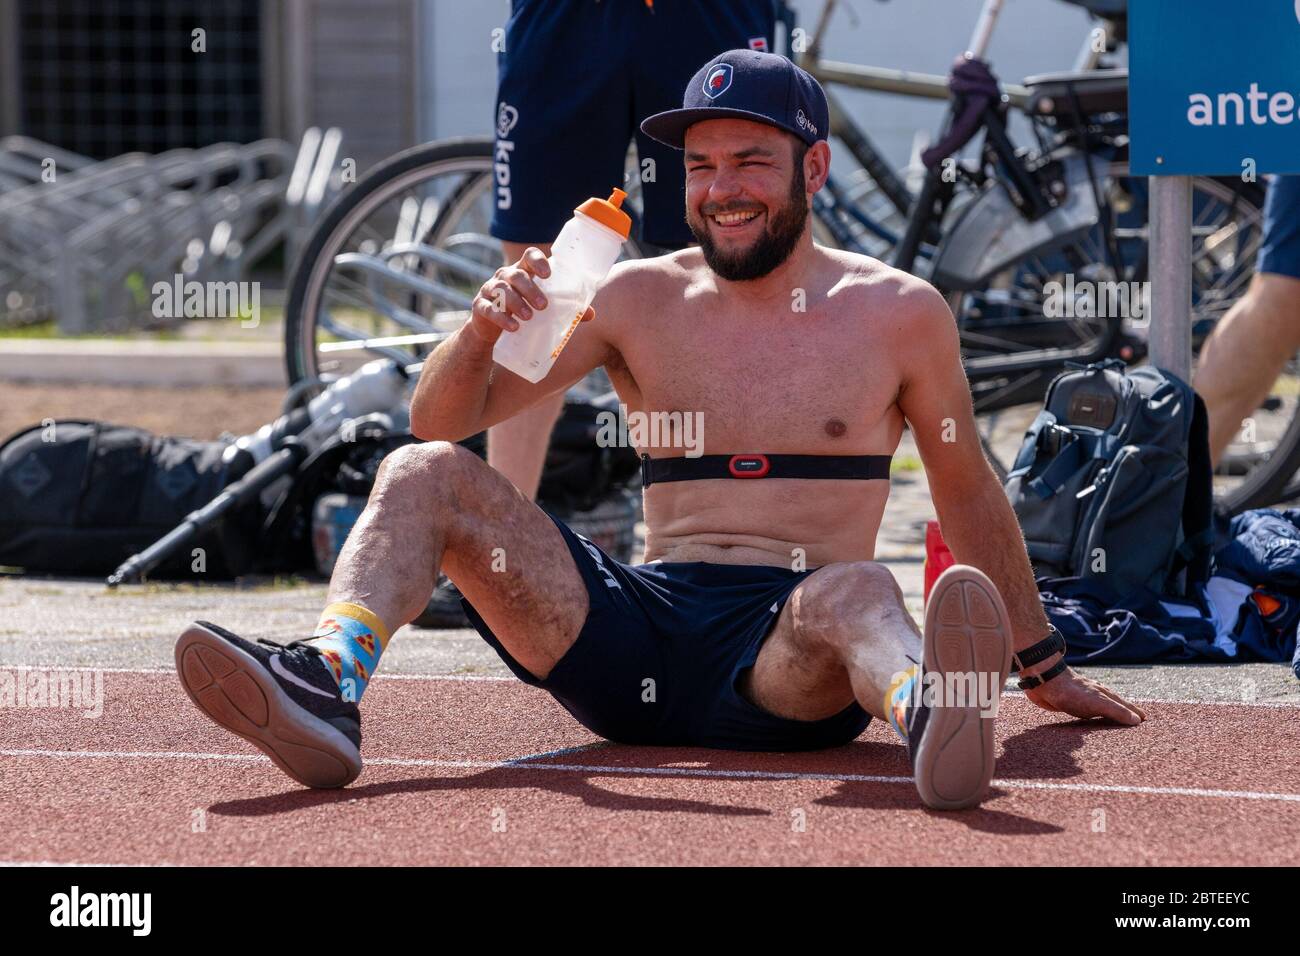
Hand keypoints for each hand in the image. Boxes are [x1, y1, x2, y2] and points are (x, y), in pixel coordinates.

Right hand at [468, 246, 593, 343]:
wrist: (492, 332)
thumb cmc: (521, 312)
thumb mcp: (540, 308)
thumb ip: (565, 309)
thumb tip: (592, 314)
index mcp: (521, 272)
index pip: (528, 257)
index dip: (537, 261)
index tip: (548, 274)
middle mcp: (504, 277)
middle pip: (516, 275)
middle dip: (530, 289)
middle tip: (544, 306)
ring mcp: (490, 291)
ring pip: (501, 290)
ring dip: (516, 303)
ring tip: (529, 318)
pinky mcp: (480, 307)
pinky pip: (488, 309)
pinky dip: (501, 318)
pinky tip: (513, 327)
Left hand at [1024, 658, 1146, 724]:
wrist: (1044, 681)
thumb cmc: (1072, 692)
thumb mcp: (1099, 703)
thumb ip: (1117, 711)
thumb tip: (1137, 720)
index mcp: (1105, 695)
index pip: (1124, 706)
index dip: (1134, 713)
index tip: (1144, 719)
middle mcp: (1096, 696)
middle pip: (1113, 706)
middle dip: (1123, 713)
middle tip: (1134, 721)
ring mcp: (1082, 700)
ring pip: (1098, 709)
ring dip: (1107, 716)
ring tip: (1113, 723)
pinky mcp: (1068, 704)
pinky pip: (1083, 714)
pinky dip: (1090, 718)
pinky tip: (1087, 720)